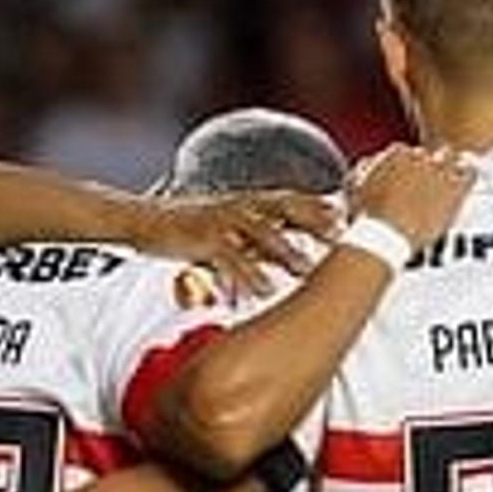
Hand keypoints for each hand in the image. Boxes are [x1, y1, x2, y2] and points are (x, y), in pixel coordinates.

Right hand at [138, 190, 335, 300]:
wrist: (143, 221)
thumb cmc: (190, 228)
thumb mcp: (229, 227)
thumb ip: (259, 239)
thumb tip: (291, 256)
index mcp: (247, 201)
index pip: (290, 200)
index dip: (318, 207)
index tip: (349, 217)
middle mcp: (238, 206)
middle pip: (282, 209)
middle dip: (311, 222)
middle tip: (339, 237)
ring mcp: (220, 220)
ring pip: (258, 233)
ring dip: (284, 251)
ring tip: (306, 270)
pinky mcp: (200, 239)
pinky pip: (228, 258)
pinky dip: (246, 275)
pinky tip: (261, 291)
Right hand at [345, 144, 479, 255]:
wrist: (385, 235)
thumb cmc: (367, 217)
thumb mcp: (355, 188)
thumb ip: (364, 171)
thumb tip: (368, 164)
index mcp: (395, 154)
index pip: (407, 153)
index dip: (409, 168)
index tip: (409, 182)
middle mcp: (418, 157)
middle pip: (428, 155)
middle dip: (428, 168)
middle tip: (427, 186)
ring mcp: (438, 171)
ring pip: (450, 159)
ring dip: (448, 168)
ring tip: (447, 184)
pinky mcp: (454, 188)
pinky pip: (469, 172)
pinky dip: (468, 176)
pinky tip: (465, 185)